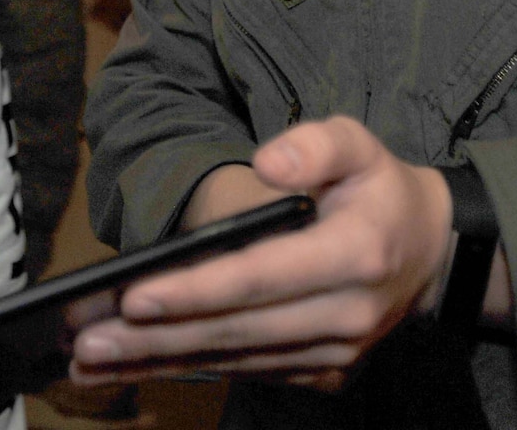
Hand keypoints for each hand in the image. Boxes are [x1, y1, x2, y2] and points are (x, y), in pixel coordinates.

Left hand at [69, 117, 453, 390]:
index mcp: (354, 254)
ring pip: (235, 359)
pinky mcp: (322, 371)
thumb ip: (317, 144)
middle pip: (236, 329)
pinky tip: (138, 366)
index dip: (197, 289)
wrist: (430, 252)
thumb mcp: (360, 144)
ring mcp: (334, 351)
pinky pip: (248, 372)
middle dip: (156, 337)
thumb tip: (269, 163)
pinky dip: (192, 368)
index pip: (261, 275)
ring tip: (92, 359)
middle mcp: (346, 313)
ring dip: (160, 362)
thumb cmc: (378, 189)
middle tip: (86, 341)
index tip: (134, 296)